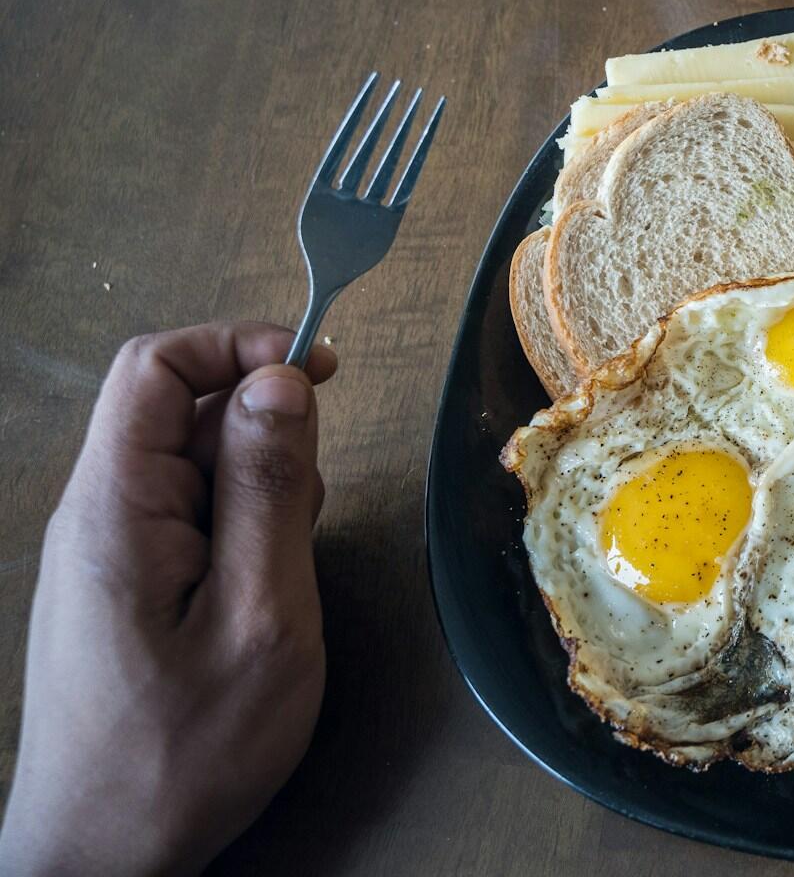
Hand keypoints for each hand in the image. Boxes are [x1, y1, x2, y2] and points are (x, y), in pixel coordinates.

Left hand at [0, 324, 335, 875]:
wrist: (103, 857)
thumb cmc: (185, 751)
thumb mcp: (262, 614)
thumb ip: (270, 490)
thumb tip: (281, 382)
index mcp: (116, 509)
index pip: (155, 365)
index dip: (239, 345)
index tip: (319, 368)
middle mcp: (97, 517)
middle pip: (174, 407)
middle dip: (260, 420)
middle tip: (314, 490)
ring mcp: (104, 554)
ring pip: (186, 461)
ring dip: (256, 477)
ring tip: (291, 553)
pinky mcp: (121, 589)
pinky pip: (184, 514)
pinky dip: (239, 521)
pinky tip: (267, 580)